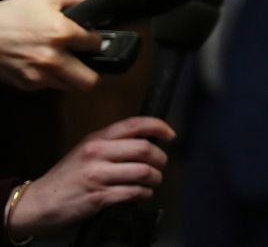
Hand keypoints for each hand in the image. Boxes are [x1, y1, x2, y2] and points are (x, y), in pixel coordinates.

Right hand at [0, 0, 100, 90]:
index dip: (95, 39)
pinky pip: (49, 86)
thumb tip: (98, 2)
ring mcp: (39, 75)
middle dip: (92, 70)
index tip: (89, 38)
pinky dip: (51, 77)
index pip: (97, 44)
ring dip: (71, 75)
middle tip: (85, 59)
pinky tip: (43, 63)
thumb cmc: (12, 13)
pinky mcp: (27, 84)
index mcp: (61, 33)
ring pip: (70, 87)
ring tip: (64, 61)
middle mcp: (53, 58)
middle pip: (90, 81)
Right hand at [6, 117, 174, 238]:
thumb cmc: (67, 177)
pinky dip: (143, 194)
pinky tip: (141, 195)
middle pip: (144, 149)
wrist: (38, 202)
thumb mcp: (86, 151)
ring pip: (143, 172)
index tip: (171, 134)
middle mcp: (97, 153)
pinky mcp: (98, 197)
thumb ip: (113, 144)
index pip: (134, 124)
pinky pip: (133, 193)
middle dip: (160, 159)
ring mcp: (97, 176)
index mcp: (96, 139)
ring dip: (155, 179)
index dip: (158, 126)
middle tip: (161, 165)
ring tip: (152, 182)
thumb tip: (148, 141)